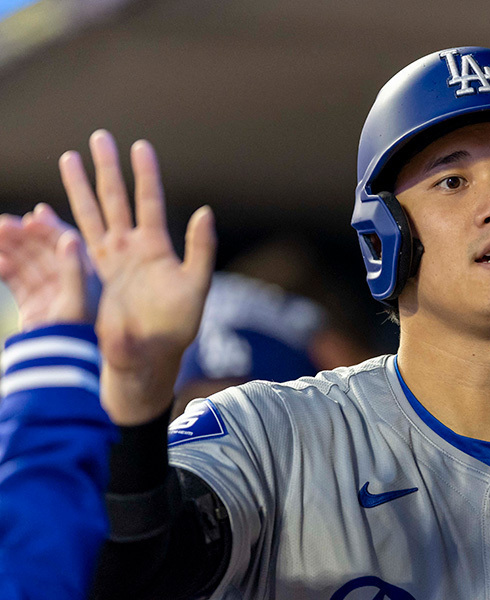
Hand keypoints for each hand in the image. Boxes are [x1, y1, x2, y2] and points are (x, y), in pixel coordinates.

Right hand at [0, 204, 95, 329]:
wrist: (59, 364)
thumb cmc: (75, 331)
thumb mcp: (79, 299)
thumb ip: (74, 269)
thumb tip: (70, 238)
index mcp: (86, 276)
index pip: (68, 245)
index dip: (52, 229)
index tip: (35, 216)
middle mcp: (68, 280)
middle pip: (43, 250)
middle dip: (24, 235)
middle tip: (4, 223)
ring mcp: (48, 291)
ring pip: (26, 262)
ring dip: (10, 247)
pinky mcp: (31, 303)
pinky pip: (16, 280)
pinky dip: (5, 268)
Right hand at [60, 130, 215, 424]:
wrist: (149, 358)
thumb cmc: (177, 326)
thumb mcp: (196, 284)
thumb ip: (201, 248)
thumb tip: (204, 210)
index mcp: (157, 247)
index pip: (150, 201)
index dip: (145, 173)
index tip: (139, 145)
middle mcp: (131, 249)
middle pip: (116, 199)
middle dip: (107, 169)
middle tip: (99, 136)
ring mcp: (110, 261)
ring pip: (92, 215)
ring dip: (81, 187)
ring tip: (69, 156)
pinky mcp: (92, 278)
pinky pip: (73, 244)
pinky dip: (58, 226)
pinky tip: (44, 209)